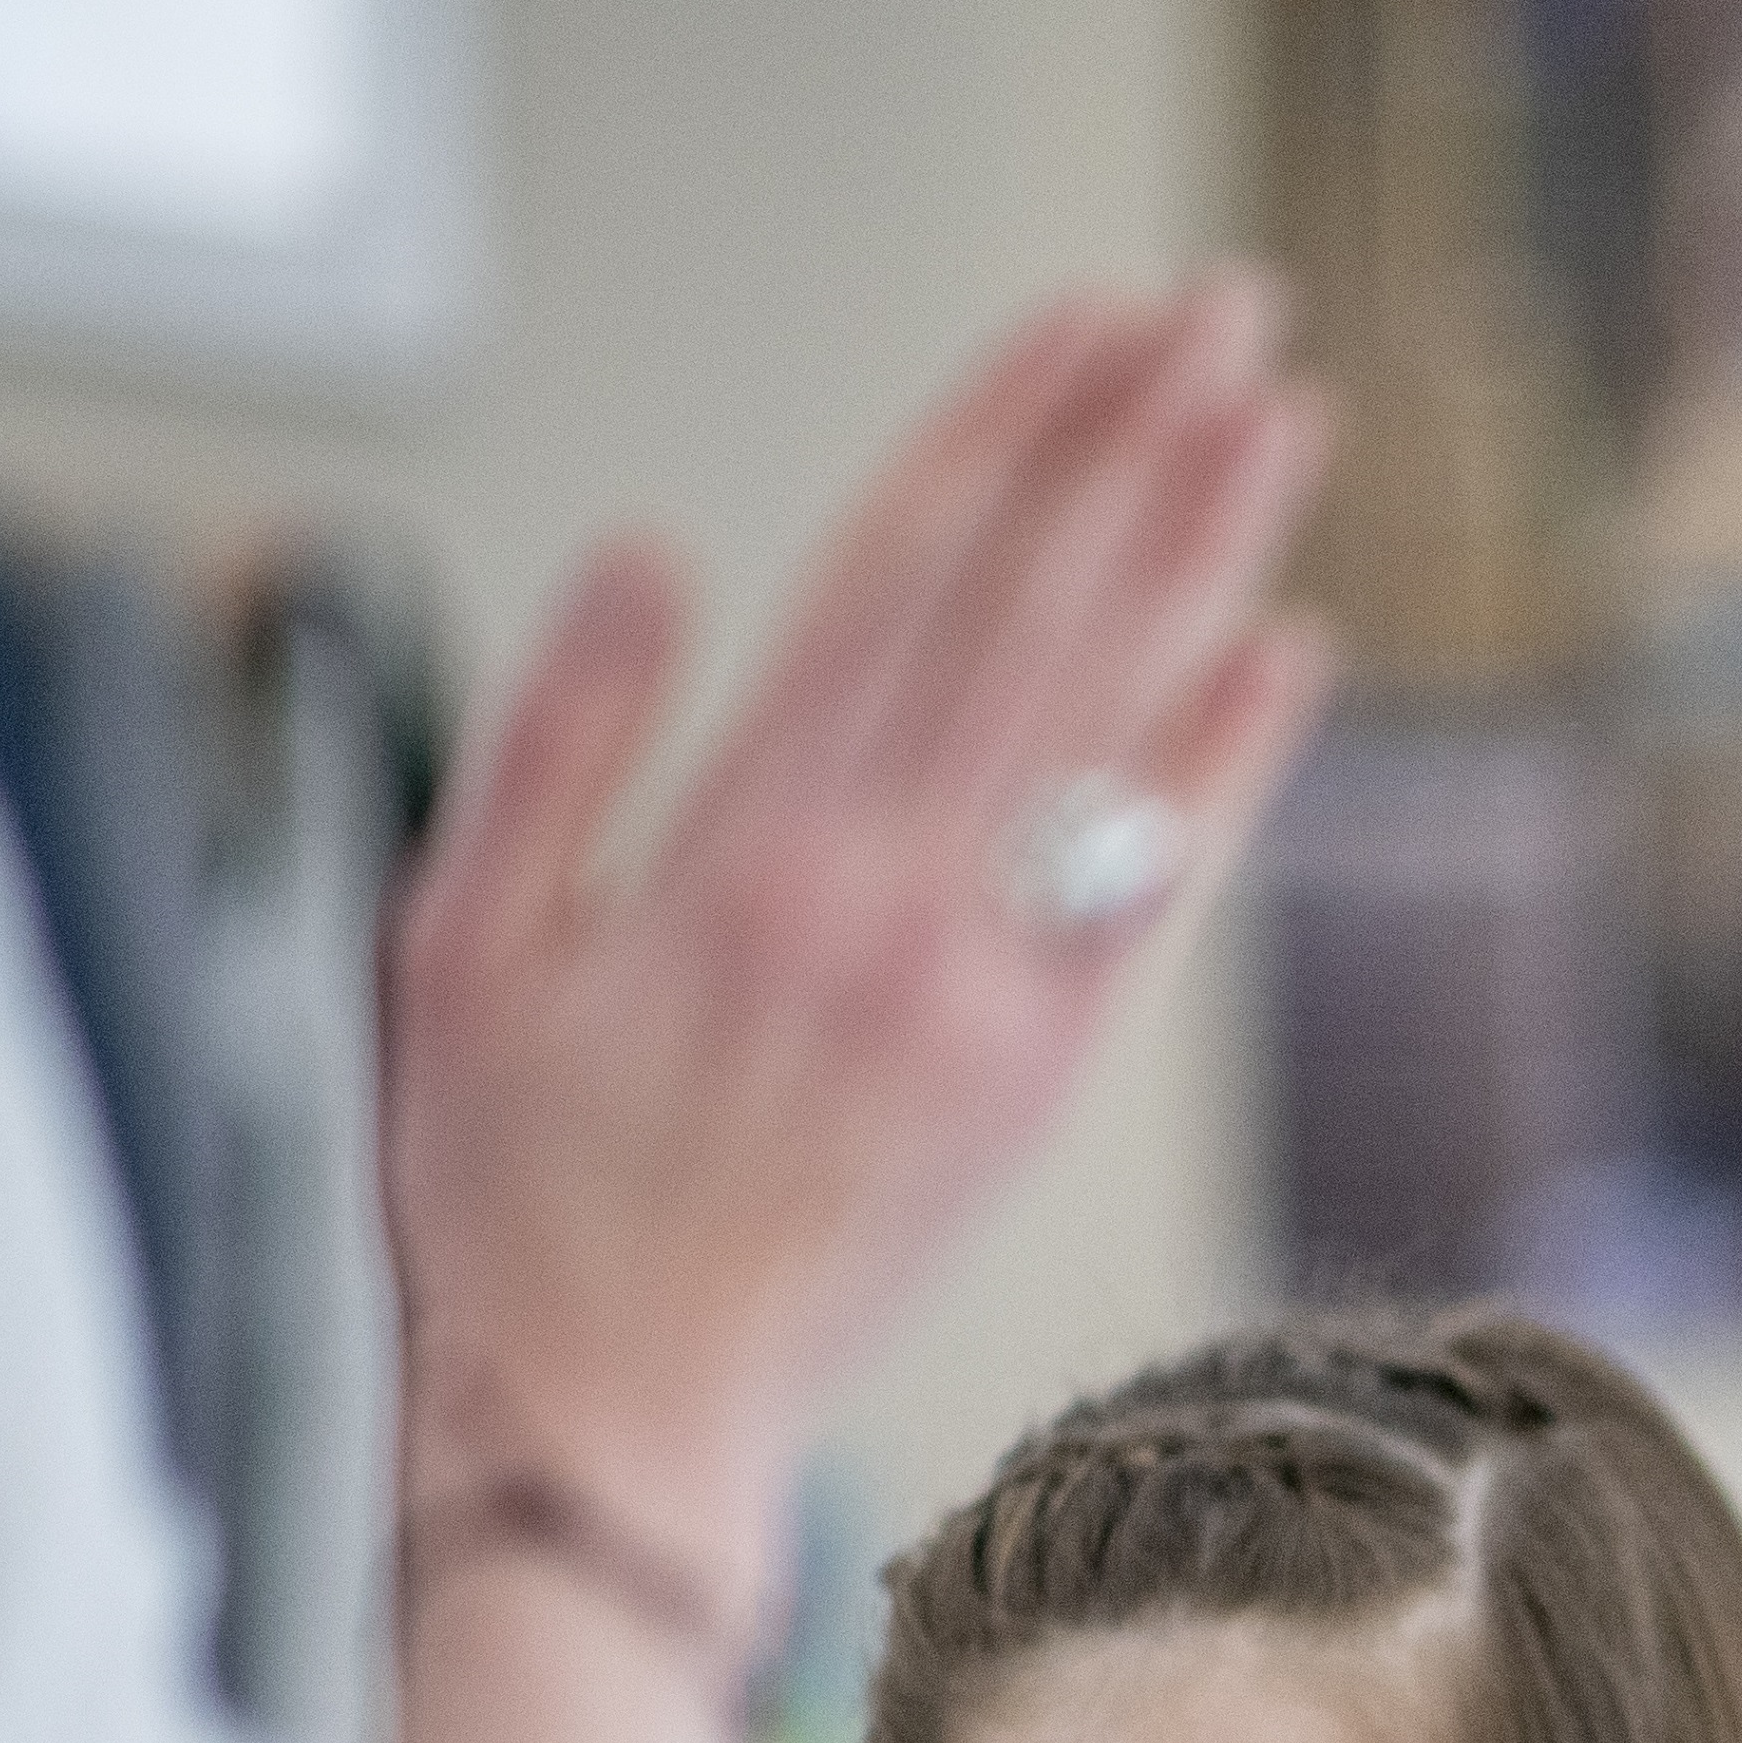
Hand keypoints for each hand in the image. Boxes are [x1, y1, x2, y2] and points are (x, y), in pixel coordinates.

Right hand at [382, 279, 1332, 1601]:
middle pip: (1033, 613)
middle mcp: (876, 895)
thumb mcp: (460, 940)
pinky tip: (1282, 654)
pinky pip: (1147, 888)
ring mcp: (972, 988)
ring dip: (1205, 555)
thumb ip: (556, 741)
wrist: (612, 1426)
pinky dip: (1220, 765)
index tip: (1082, 330)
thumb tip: (644, 561)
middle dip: (1136, 448)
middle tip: (1228, 316)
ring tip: (1280, 421)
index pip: (897, 575)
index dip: (1004, 432)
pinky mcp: (1033, 1083)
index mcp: (732, 842)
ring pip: (1108, 717)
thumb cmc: (512, 1204)